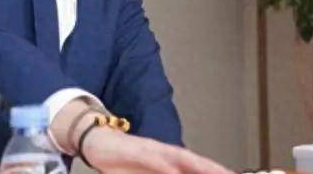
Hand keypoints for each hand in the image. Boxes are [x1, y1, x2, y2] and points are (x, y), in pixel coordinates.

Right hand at [82, 127, 233, 173]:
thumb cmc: (121, 162)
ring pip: (178, 158)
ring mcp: (150, 149)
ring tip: (216, 172)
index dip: (213, 171)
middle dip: (213, 169)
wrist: (96, 142)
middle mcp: (163, 152)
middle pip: (193, 161)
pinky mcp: (135, 150)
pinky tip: (175, 171)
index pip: (195, 167)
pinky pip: (153, 158)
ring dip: (197, 166)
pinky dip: (165, 165)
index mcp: (167, 160)